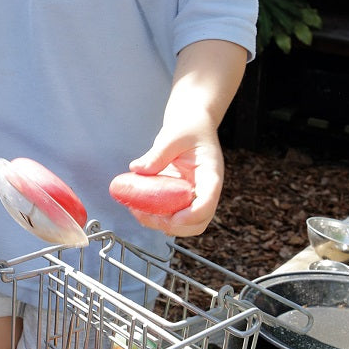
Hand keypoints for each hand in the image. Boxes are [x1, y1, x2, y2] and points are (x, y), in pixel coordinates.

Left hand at [125, 116, 223, 236]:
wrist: (191, 123)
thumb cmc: (189, 127)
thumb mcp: (173, 136)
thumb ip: (157, 153)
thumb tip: (137, 169)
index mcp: (211, 174)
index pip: (208, 200)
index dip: (192, 214)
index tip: (172, 218)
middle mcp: (205, 189)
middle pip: (198, 221)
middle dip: (174, 225)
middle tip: (148, 216)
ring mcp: (193, 194)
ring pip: (185, 223)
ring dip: (162, 223)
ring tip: (139, 211)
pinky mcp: (180, 195)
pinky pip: (172, 212)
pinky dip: (156, 215)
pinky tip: (139, 206)